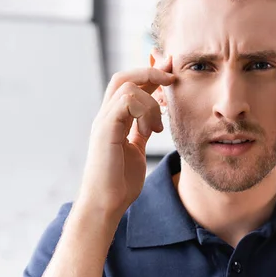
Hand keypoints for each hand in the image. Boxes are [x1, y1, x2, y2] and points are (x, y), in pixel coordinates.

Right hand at [77, 57, 174, 219]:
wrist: (106, 205)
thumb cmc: (119, 182)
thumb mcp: (136, 150)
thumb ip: (140, 132)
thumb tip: (153, 121)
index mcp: (112, 119)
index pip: (128, 85)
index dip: (148, 74)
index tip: (170, 71)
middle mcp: (105, 116)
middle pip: (123, 77)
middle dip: (150, 71)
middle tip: (171, 75)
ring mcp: (103, 121)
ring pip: (126, 85)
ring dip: (150, 100)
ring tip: (156, 127)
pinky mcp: (105, 130)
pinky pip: (125, 101)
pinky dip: (144, 110)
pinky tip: (150, 130)